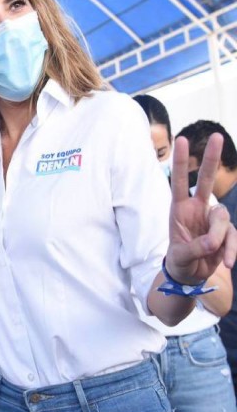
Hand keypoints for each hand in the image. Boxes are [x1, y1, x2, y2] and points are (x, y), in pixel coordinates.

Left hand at [166, 134, 236, 283]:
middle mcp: (197, 209)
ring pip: (223, 218)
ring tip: (213, 255)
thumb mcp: (181, 256)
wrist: (189, 275)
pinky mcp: (226, 232)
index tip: (182, 140)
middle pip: (207, 181)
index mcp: (180, 210)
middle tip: (216, 136)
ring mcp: (213, 219)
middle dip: (212, 159)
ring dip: (220, 238)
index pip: (180, 182)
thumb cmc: (179, 261)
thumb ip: (195, 248)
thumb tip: (213, 244)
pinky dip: (231, 250)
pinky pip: (233, 237)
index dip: (183, 163)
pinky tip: (226, 263)